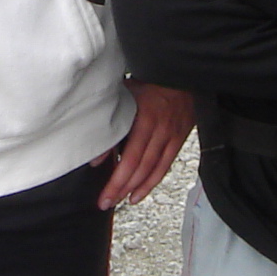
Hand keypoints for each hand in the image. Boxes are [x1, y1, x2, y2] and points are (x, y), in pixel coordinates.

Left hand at [102, 80, 194, 207]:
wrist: (179, 73)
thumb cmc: (147, 83)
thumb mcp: (124, 96)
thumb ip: (111, 123)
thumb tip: (97, 158)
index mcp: (145, 118)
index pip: (131, 156)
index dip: (117, 178)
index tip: (104, 192)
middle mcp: (160, 130)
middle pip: (140, 167)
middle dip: (122, 188)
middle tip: (106, 202)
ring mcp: (172, 136)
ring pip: (153, 170)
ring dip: (136, 189)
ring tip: (120, 201)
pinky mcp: (179, 139)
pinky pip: (165, 166)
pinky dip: (152, 182)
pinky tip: (138, 194)